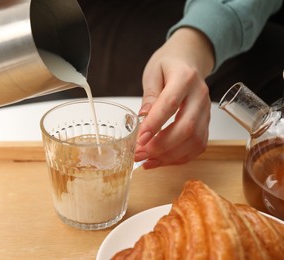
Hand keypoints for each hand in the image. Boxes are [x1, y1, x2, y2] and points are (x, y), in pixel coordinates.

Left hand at [135, 27, 213, 168]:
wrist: (189, 59)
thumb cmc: (168, 64)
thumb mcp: (153, 73)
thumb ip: (150, 96)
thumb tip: (143, 119)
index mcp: (185, 78)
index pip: (170, 104)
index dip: (155, 124)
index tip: (139, 139)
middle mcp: (200, 96)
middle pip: (187, 127)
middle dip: (161, 146)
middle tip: (139, 154)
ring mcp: (206, 111)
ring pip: (194, 141)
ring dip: (169, 156)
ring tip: (146, 161)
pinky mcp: (206, 123)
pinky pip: (198, 146)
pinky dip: (179, 157)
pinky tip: (160, 160)